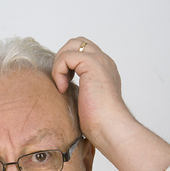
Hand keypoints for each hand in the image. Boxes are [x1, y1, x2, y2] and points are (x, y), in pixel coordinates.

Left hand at [52, 37, 169, 170]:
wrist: (110, 128)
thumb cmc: (99, 124)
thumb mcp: (84, 102)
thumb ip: (77, 90)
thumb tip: (61, 91)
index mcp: (103, 70)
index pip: (82, 52)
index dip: (67, 64)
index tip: (64, 86)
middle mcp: (104, 62)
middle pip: (76, 43)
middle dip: (62, 59)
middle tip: (61, 82)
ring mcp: (100, 61)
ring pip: (71, 45)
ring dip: (60, 64)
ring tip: (62, 85)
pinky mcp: (92, 64)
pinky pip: (67, 56)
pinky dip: (59, 71)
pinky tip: (63, 89)